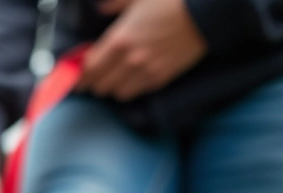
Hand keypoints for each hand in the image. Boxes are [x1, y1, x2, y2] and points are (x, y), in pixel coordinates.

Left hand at [78, 0, 206, 101]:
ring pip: (117, 93)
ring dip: (111, 88)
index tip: (76, 75)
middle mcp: (130, 60)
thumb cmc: (172, 1)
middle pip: (100, 85)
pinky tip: (130, 80)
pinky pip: (138, 92)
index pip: (90, 68)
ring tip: (111, 80)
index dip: (80, 74)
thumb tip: (102, 9)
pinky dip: (131, 89)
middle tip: (91, 79)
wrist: (206, 12)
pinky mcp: (163, 77)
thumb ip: (114, 5)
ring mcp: (147, 71)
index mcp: (119, 40)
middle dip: (93, 83)